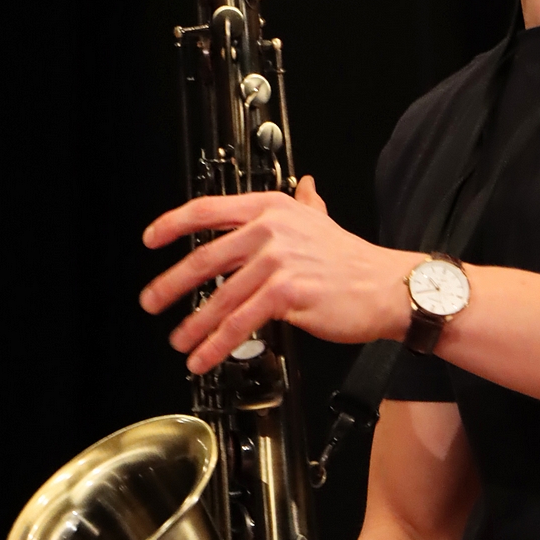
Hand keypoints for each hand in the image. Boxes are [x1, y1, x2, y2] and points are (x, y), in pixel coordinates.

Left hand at [139, 176, 417, 373]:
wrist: (388, 288)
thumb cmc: (354, 262)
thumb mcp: (324, 222)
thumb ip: (308, 203)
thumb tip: (306, 185)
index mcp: (273, 209)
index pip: (208, 209)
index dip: (173, 224)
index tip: (152, 239)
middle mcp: (271, 230)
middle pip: (205, 257)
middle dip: (171, 285)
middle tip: (152, 302)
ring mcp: (277, 261)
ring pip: (221, 297)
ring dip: (194, 325)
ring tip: (179, 341)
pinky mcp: (286, 293)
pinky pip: (241, 322)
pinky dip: (217, 343)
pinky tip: (205, 355)